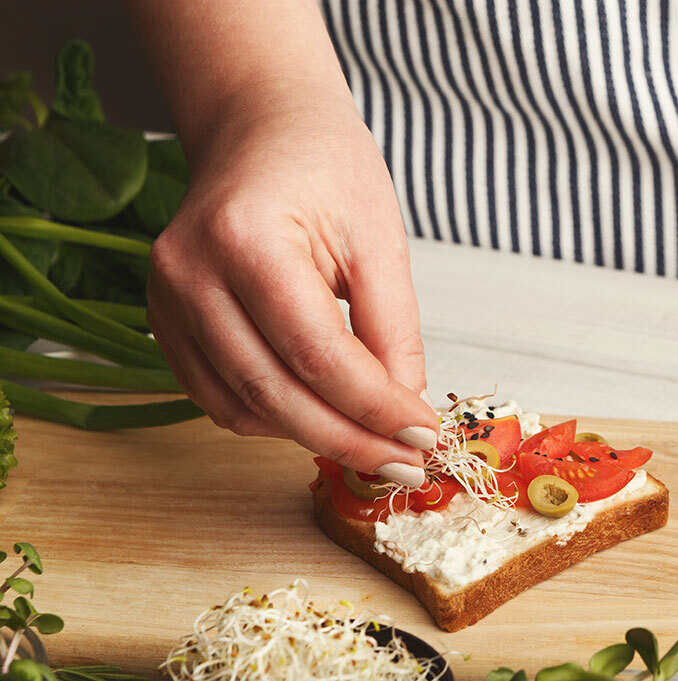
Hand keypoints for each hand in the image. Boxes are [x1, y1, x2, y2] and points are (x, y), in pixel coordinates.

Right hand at [147, 96, 436, 484]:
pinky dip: (275, 421)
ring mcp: (166, 301)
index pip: (317, 354)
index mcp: (245, 238)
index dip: (375, 408)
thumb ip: (393, 331)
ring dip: (313, 437)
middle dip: (349, 440)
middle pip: (274, 393)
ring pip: (242, 408)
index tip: (424, 434)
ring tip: (375, 444)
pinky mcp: (165, 322)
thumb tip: (404, 415)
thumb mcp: (380, 239)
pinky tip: (324, 417)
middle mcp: (189, 273)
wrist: (262, 131)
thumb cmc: (325, 167)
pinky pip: (220, 399)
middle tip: (407, 463)